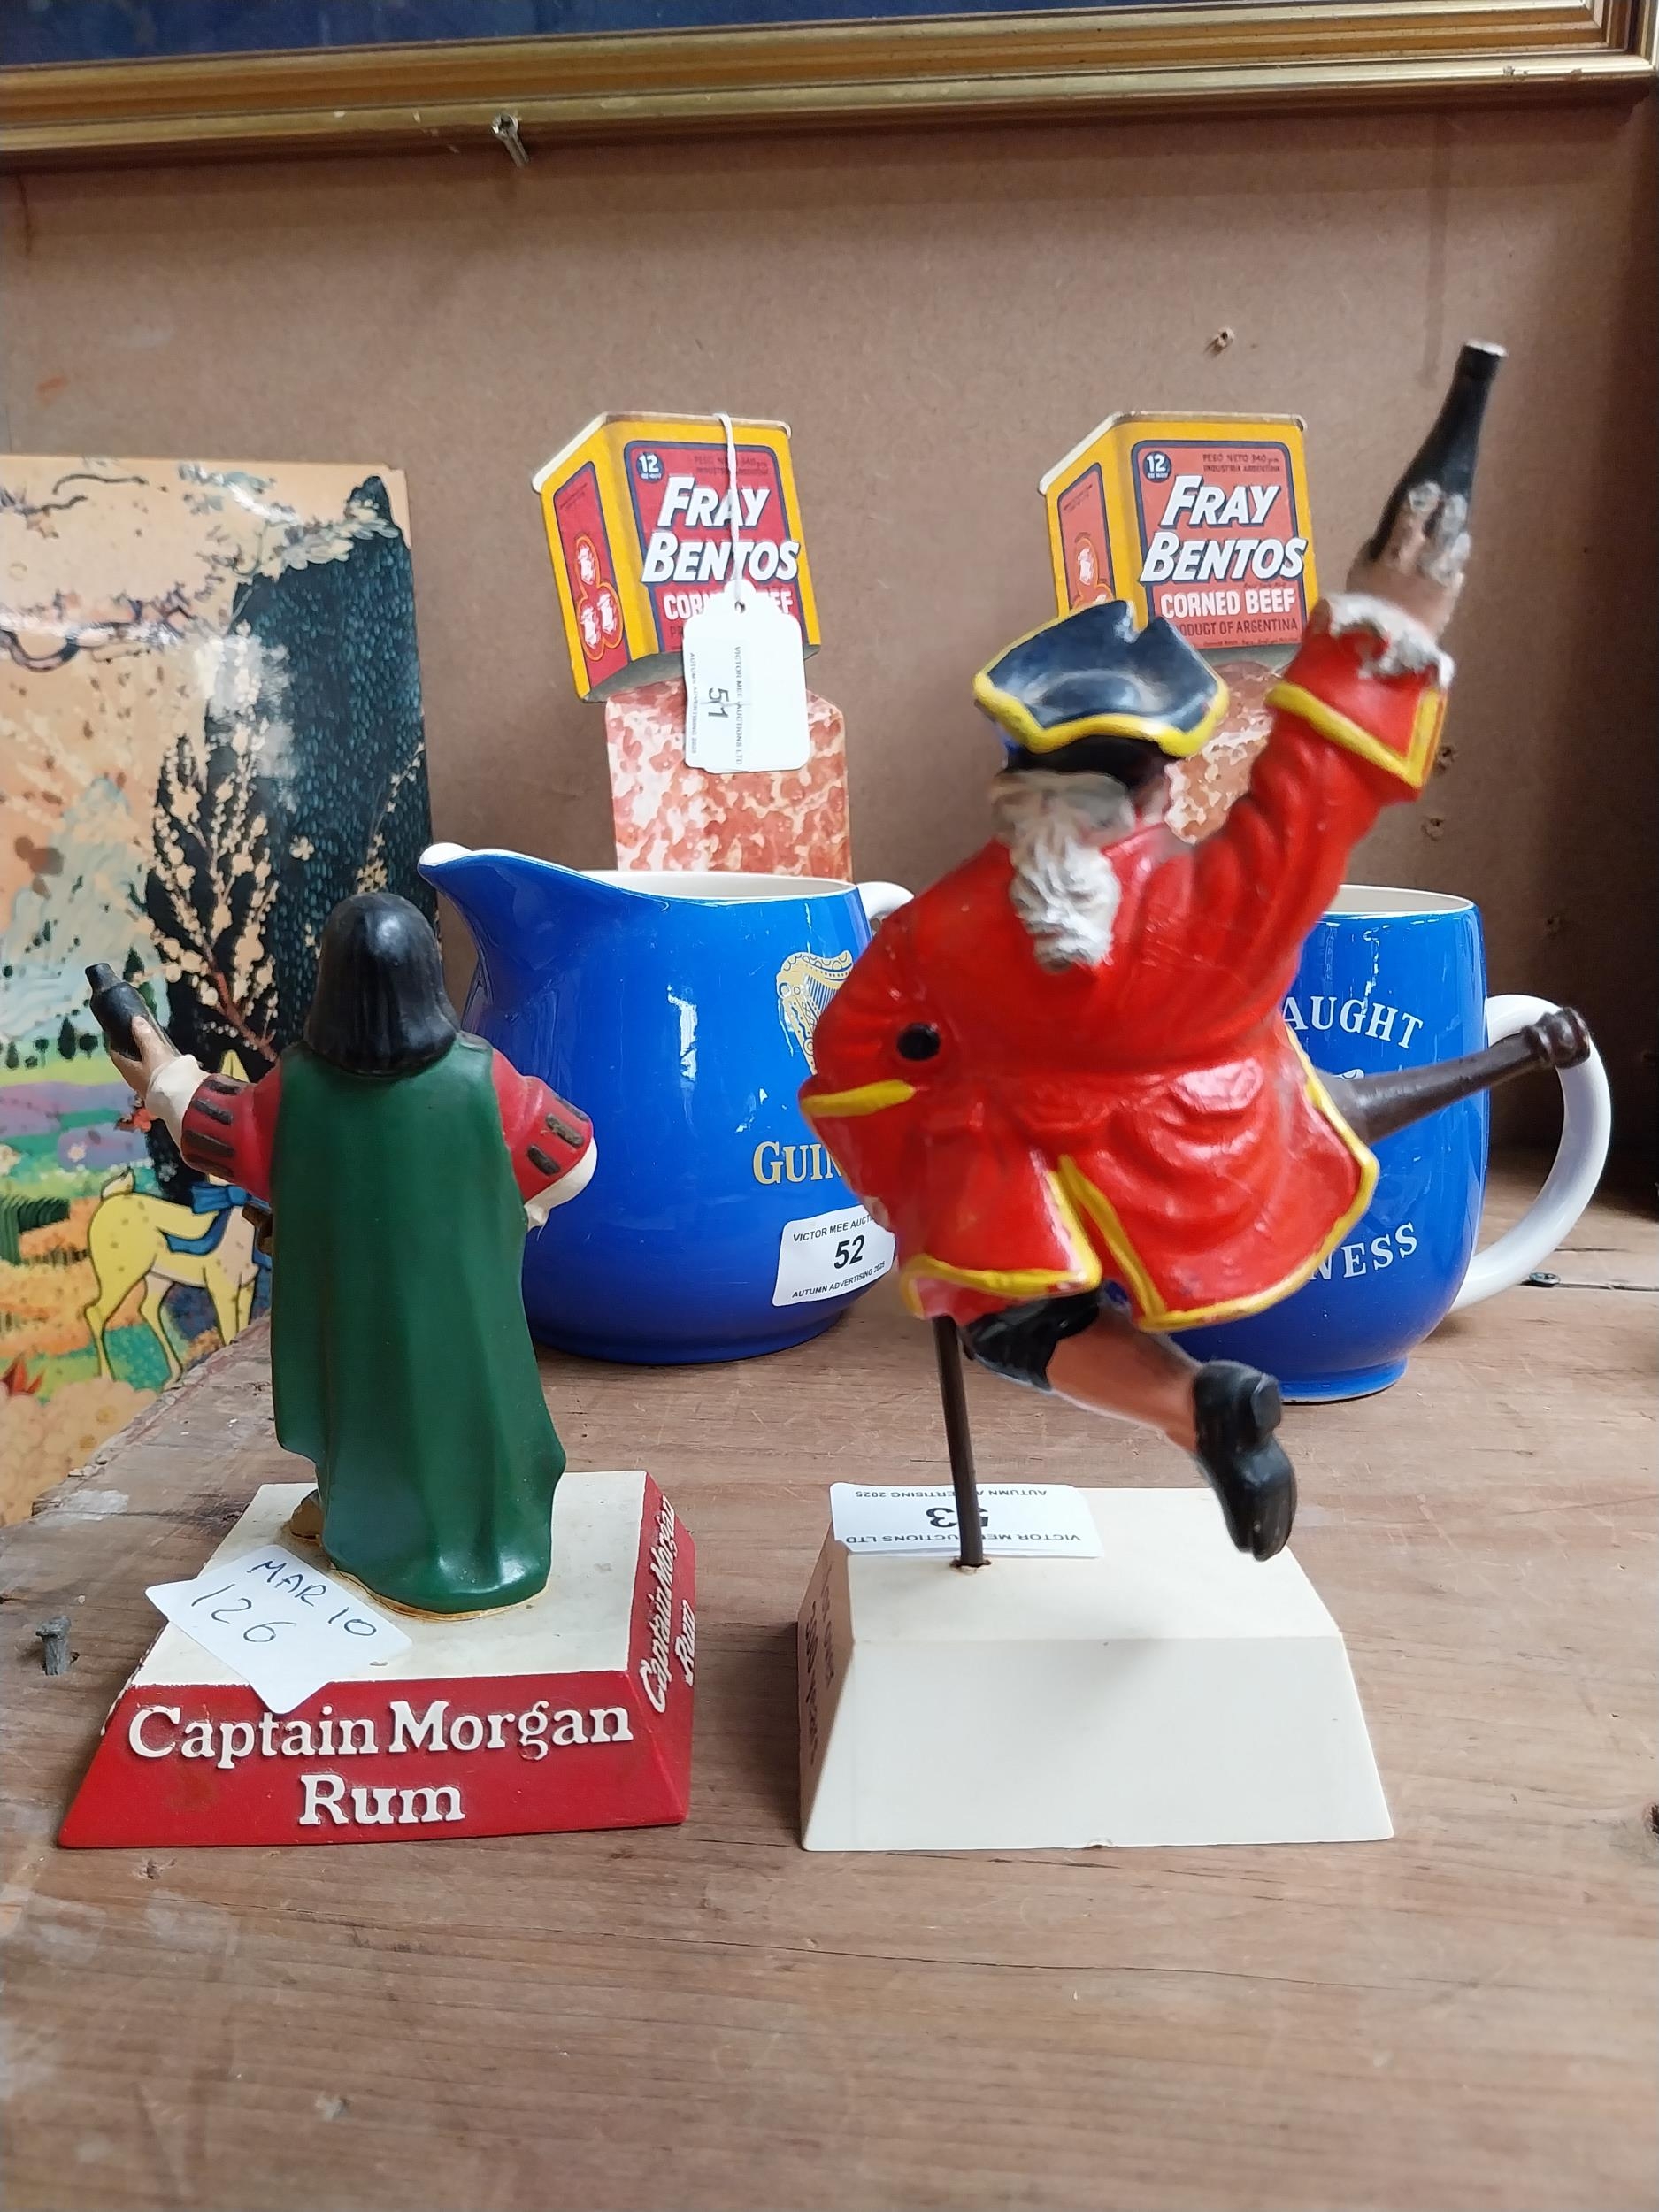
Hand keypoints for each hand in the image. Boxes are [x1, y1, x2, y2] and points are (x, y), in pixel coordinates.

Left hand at [108, 1014, 179, 1103]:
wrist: (181, 1096)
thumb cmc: (161, 1071)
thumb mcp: (153, 1049)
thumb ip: (144, 1035)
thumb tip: (135, 1019)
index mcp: (127, 1068)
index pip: (115, 1052)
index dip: (115, 1041)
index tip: (120, 1030)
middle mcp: (133, 1078)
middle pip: (128, 1060)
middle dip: (132, 1049)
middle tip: (139, 1035)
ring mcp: (145, 1085)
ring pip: (141, 1067)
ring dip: (145, 1058)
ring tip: (154, 1046)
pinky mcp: (159, 1089)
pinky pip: (153, 1073)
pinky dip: (155, 1065)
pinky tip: (164, 1060)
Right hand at [1345, 480, 1469, 642]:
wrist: (1379, 647)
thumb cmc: (1359, 612)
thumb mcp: (1356, 578)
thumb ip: (1369, 556)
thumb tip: (1379, 541)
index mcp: (1395, 553)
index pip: (1412, 515)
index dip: (1423, 499)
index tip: (1430, 489)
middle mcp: (1420, 561)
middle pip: (1442, 527)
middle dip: (1449, 511)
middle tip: (1453, 500)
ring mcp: (1438, 579)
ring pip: (1455, 548)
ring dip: (1458, 535)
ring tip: (1460, 529)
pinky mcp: (1447, 597)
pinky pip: (1458, 573)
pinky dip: (1458, 564)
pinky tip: (1457, 559)